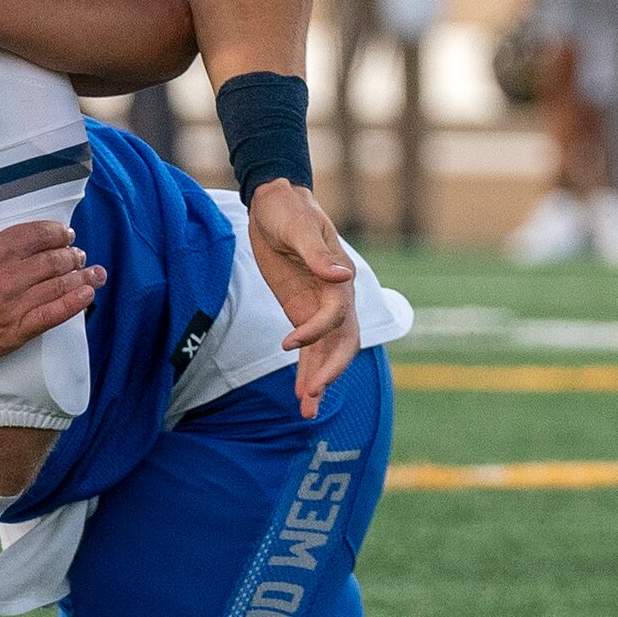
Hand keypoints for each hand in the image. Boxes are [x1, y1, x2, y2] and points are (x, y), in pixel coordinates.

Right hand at [0, 198, 104, 369]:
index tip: (65, 233)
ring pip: (59, 286)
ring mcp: (16, 306)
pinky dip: (74, 303)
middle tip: (77, 252)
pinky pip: (53, 316)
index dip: (55, 232)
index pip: (37, 235)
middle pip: (53, 260)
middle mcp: (10, 277)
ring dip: (81, 276)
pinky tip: (87, 295)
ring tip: (95, 271)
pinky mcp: (15, 333)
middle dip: (71, 254)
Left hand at [248, 178, 358, 418]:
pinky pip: (311, 349)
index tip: (288, 344)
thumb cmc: (288, 210)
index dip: (314, 332)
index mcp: (339, 278)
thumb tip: (342, 275)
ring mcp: (319, 308)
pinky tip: (301, 395)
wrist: (275, 204)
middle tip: (311, 396)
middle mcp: (336, 297)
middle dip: (329, 370)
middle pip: (343, 343)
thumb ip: (317, 254)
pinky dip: (307, 371)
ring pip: (328, 353)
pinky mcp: (302, 313)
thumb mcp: (298, 227)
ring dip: (319, 381)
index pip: (335, 316)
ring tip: (306, 412)